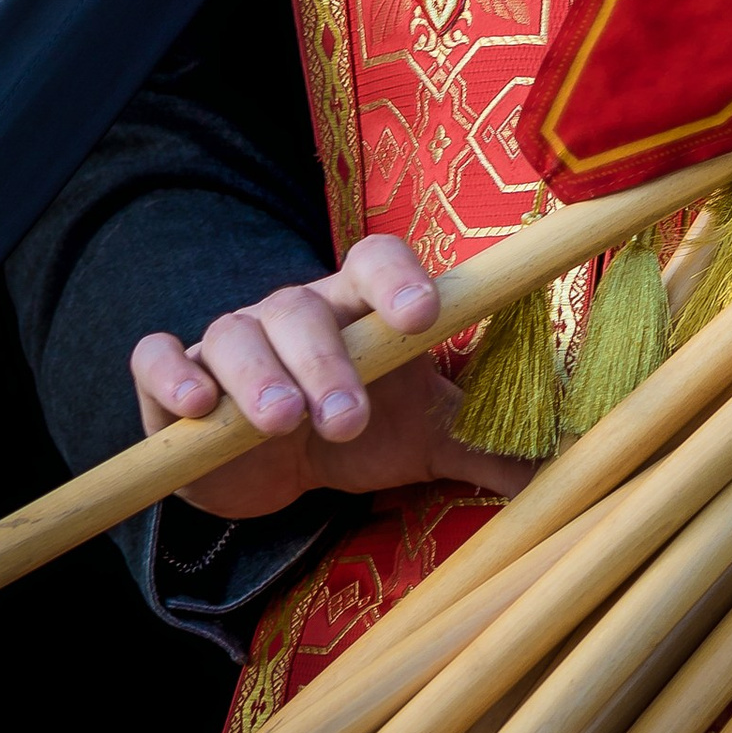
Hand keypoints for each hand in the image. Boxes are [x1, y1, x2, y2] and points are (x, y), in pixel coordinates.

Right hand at [132, 234, 536, 520]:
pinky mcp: (174, 382)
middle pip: (307, 309)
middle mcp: (295, 313)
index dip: (399, 279)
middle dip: (327, 362)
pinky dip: (174, 373)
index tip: (424, 316)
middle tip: (348, 419)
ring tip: (281, 421)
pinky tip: (197, 408)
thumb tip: (572, 472)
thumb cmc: (360, 430)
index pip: (379, 260)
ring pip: (238, 333)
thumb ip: (487, 445)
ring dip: (259, 376)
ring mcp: (231, 342)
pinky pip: (159, 357)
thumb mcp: (424, 437)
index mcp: (362, 309)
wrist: (274, 463)